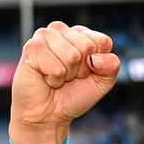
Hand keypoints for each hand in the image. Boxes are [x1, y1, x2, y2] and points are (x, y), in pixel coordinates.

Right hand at [10, 22, 119, 143]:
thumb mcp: (103, 81)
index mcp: (81, 34)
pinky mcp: (32, 47)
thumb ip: (111, 65)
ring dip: (67, 74)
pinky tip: (46, 78)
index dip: (98, 64)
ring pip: (72, 56)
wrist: (49, 113)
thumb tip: (93, 58)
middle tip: (69, 77)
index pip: (103, 42)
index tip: (86, 72)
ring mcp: (45, 36)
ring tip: (57, 76)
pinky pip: (57, 67)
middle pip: (87, 47)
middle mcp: (62, 30)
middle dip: (81, 70)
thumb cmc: (74, 94)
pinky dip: (54, 79)